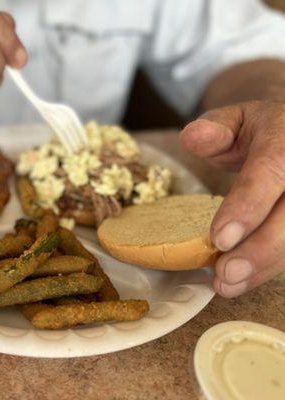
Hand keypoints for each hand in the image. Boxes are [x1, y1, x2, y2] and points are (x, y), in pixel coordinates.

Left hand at [180, 101, 284, 297]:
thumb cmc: (263, 131)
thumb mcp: (237, 118)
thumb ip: (215, 127)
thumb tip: (193, 137)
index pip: (272, 171)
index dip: (248, 206)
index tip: (219, 238)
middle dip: (260, 250)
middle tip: (224, 275)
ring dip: (265, 267)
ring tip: (227, 285)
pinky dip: (270, 267)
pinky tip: (243, 280)